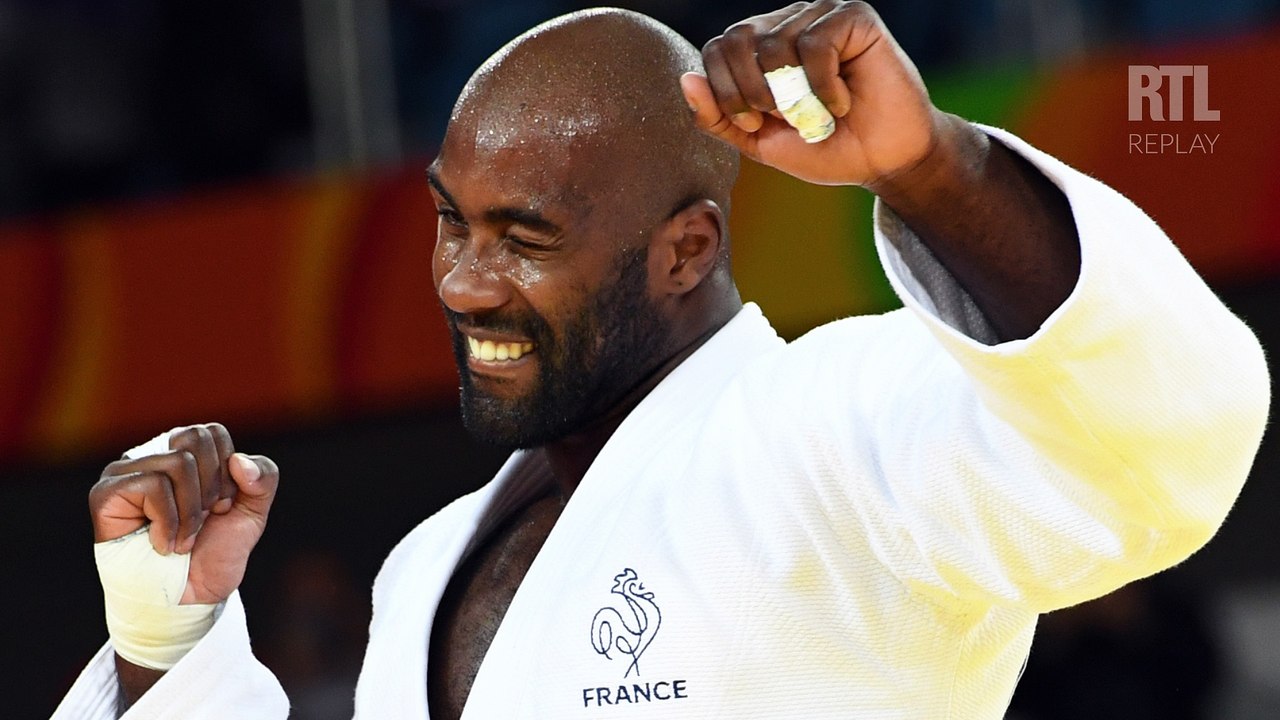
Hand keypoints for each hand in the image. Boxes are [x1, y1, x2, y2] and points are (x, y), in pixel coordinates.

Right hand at [88, 423, 278, 604]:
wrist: (192, 598)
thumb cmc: (215, 552)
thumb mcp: (253, 511)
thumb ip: (263, 477)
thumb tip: (238, 461)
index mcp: (183, 452)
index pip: (212, 432)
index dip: (228, 474)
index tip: (222, 507)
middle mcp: (151, 454)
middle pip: (194, 439)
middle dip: (212, 489)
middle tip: (203, 522)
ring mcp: (124, 472)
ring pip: (177, 464)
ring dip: (191, 512)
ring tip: (184, 539)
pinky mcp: (106, 494)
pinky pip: (152, 485)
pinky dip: (169, 521)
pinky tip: (164, 545)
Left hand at [681, 0, 941, 186]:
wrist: (884, 160)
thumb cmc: (826, 149)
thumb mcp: (760, 142)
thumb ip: (719, 118)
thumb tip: (685, 79)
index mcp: (761, 47)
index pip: (716, 48)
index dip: (724, 91)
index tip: (752, 124)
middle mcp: (787, 23)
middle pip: (736, 38)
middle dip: (750, 90)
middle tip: (781, 118)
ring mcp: (820, 15)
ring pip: (775, 44)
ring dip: (792, 95)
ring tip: (817, 114)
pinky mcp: (854, 16)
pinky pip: (815, 43)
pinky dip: (822, 86)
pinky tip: (839, 103)